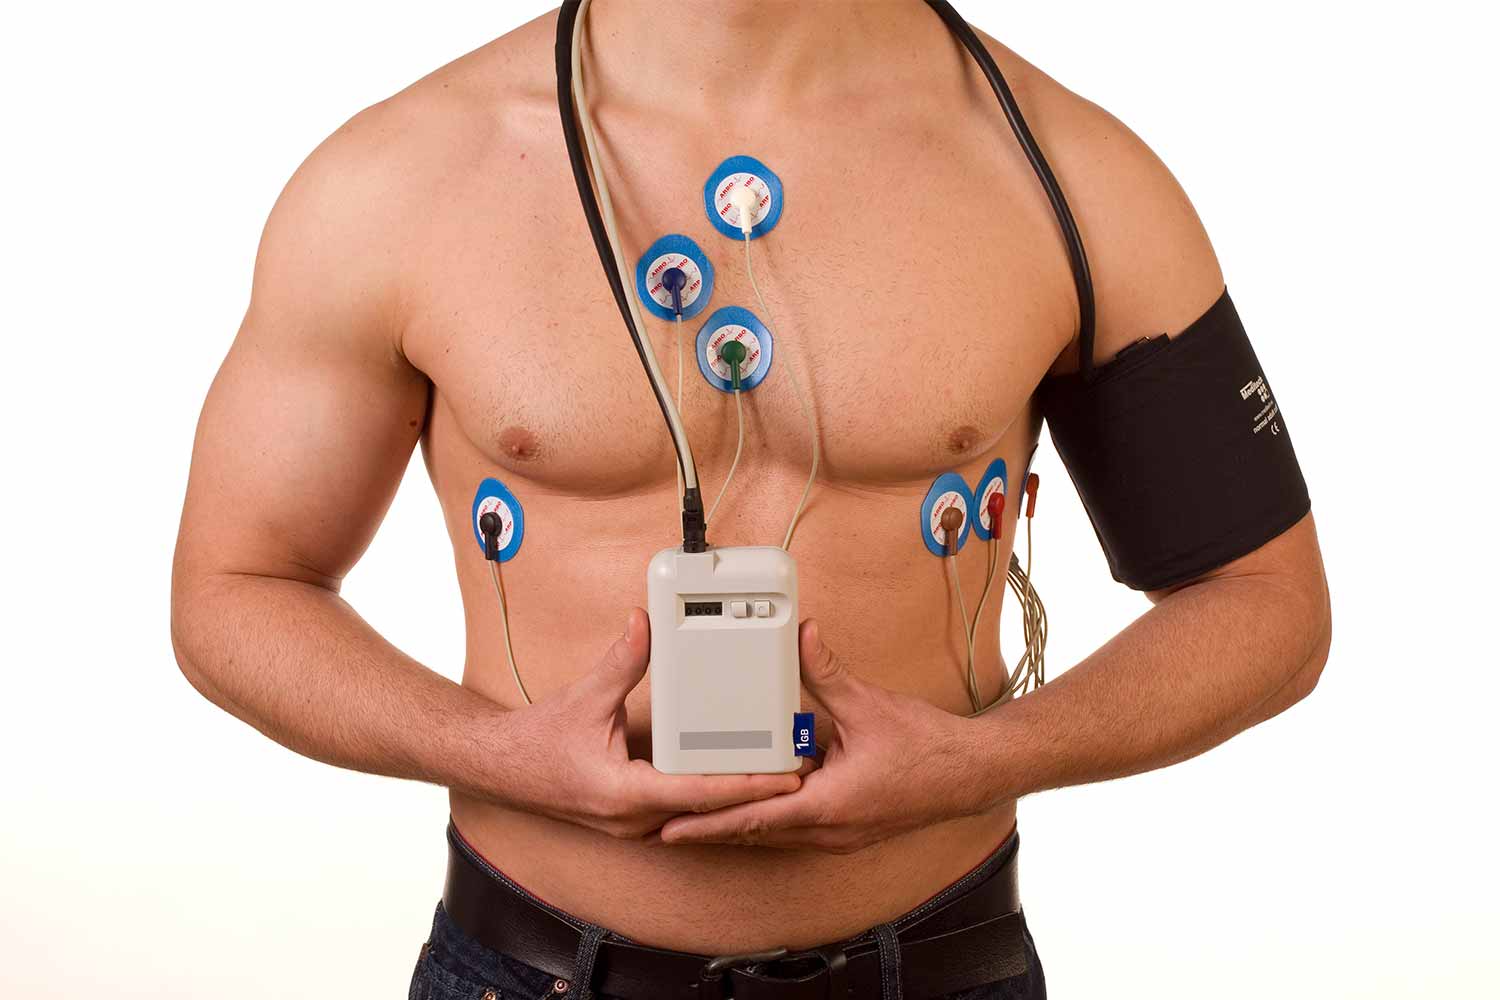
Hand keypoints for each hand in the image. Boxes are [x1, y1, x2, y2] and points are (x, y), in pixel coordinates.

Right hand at [505, 608, 800, 838]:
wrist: (500, 769)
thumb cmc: (537, 741)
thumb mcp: (584, 697)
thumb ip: (622, 661)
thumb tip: (645, 623)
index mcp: (624, 794)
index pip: (699, 794)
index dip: (748, 786)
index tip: (786, 779)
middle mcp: (633, 819)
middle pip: (708, 812)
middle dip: (755, 794)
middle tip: (799, 773)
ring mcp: (633, 824)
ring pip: (696, 818)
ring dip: (734, 800)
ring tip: (777, 776)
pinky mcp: (632, 819)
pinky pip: (680, 814)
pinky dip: (709, 799)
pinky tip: (734, 780)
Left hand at [658, 620, 998, 852]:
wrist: (971, 773)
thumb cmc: (927, 749)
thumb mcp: (868, 705)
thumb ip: (826, 673)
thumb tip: (801, 637)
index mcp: (827, 805)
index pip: (753, 818)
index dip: (709, 823)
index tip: (673, 827)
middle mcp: (829, 829)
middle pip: (757, 830)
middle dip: (714, 824)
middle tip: (670, 819)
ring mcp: (839, 834)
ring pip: (777, 832)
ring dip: (743, 820)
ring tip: (703, 811)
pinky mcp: (849, 827)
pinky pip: (799, 827)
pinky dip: (774, 815)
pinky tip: (761, 796)